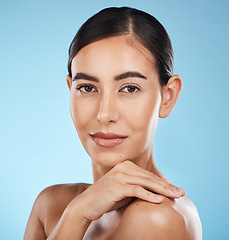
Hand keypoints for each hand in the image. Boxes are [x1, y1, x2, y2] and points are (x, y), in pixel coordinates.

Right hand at [68, 160, 184, 221]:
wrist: (87, 204)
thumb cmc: (107, 199)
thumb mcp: (124, 190)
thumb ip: (138, 187)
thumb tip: (157, 191)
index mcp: (125, 166)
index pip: (148, 175)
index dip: (163, 183)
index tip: (175, 189)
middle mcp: (123, 167)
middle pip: (149, 177)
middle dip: (167, 186)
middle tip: (181, 192)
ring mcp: (120, 175)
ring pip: (146, 182)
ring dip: (162, 190)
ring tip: (176, 196)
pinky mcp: (117, 185)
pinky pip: (136, 190)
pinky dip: (148, 195)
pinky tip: (159, 200)